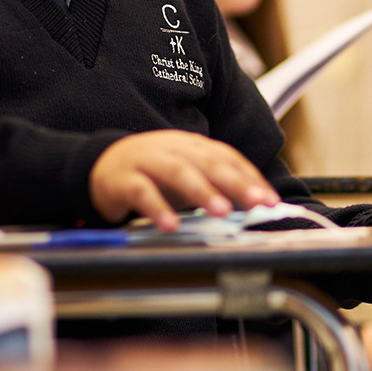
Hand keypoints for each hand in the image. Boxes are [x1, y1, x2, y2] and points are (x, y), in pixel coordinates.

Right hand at [89, 130, 279, 231]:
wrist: (100, 165)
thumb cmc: (152, 174)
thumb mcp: (186, 176)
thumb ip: (215, 186)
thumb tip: (252, 205)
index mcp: (190, 145)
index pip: (226, 156)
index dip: (250, 176)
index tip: (271, 200)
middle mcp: (171, 148)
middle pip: (207, 161)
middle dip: (235, 182)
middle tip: (258, 203)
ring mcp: (146, 160)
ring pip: (177, 171)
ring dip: (201, 191)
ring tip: (222, 211)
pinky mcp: (123, 179)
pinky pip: (142, 192)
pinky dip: (157, 208)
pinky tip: (171, 225)